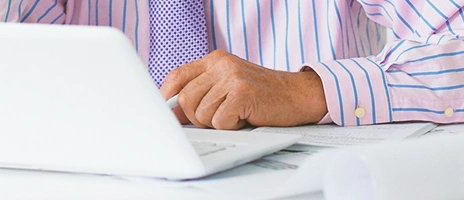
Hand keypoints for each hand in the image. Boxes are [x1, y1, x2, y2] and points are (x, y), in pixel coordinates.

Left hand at [159, 50, 327, 129]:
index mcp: (215, 60)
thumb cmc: (262, 96)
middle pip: (185, 99)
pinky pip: (219, 122)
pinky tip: (245, 118)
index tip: (164, 113)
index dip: (166, 96)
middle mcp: (221, 64)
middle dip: (196, 118)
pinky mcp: (242, 93)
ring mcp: (232, 77)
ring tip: (236, 115)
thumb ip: (201, 95)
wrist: (299, 95)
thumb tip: (170, 113)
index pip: (177, 76)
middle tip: (218, 118)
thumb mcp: (228, 88)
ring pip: (201, 114)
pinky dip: (231, 127)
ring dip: (216, 123)